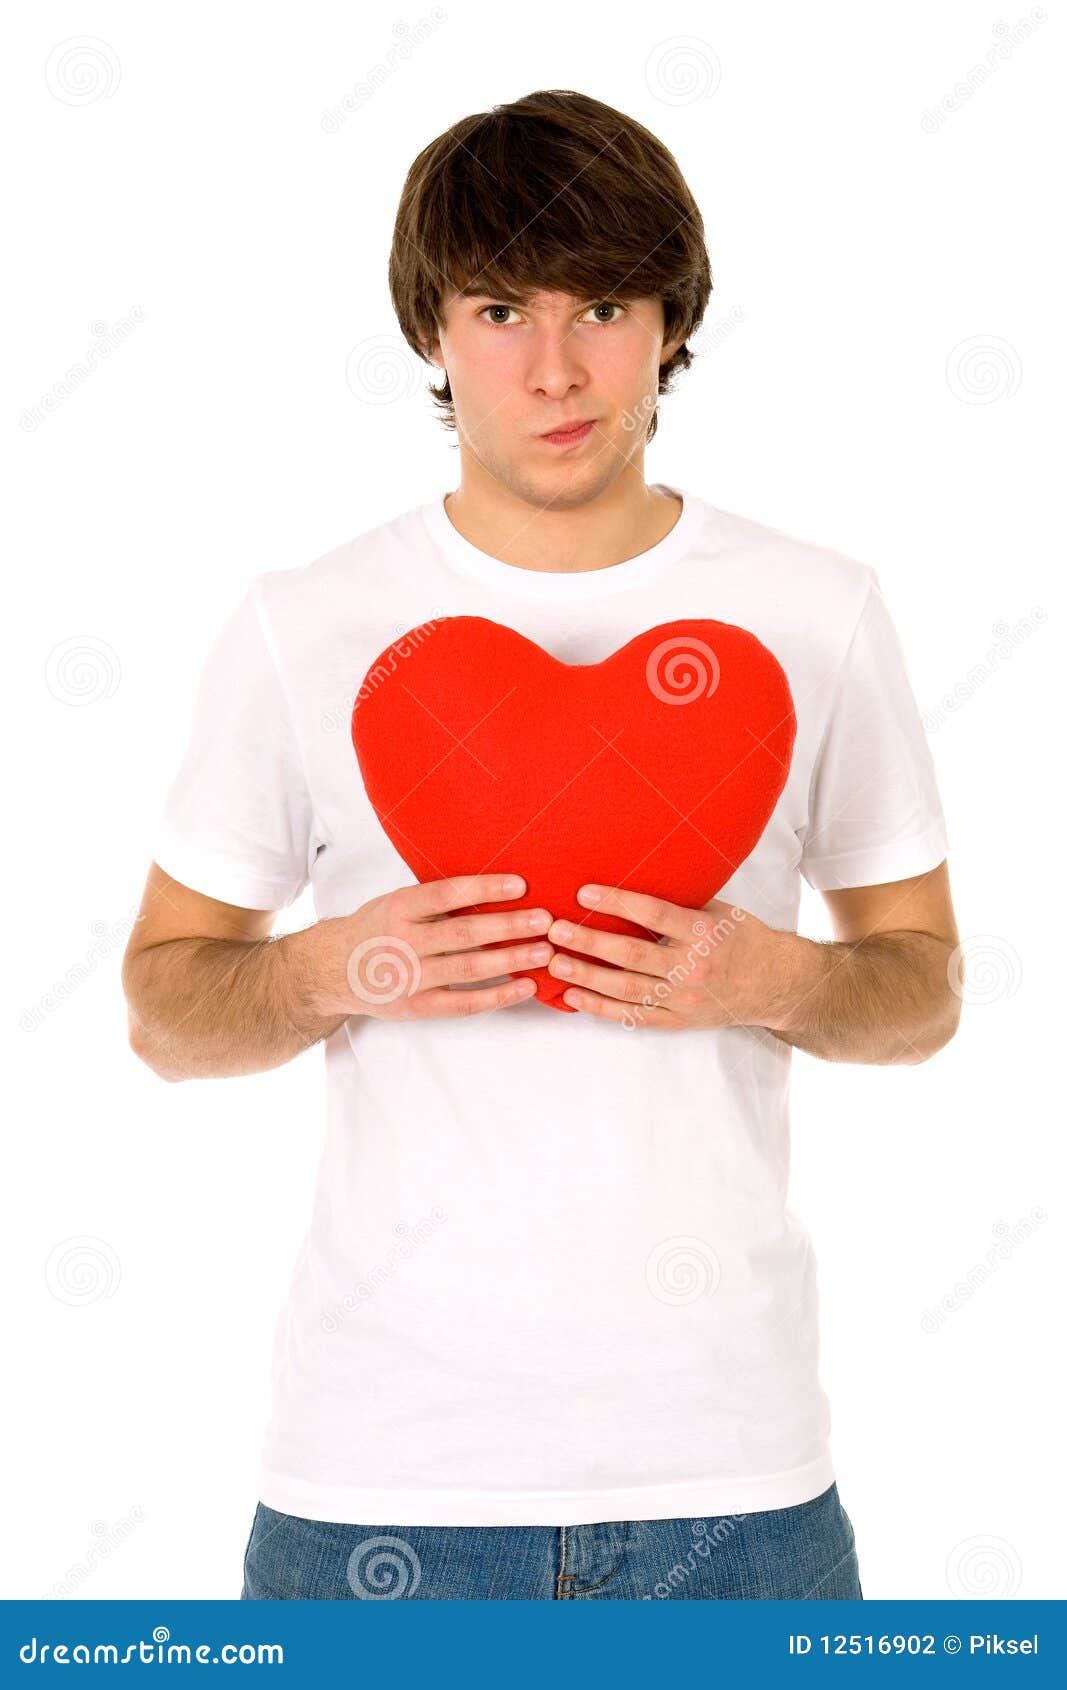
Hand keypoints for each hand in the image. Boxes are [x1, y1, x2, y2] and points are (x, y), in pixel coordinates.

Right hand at [308, 874, 555, 1020]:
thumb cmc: (374, 929)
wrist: (331, 971)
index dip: (484, 889)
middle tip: (546, 920)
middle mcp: (402, 941)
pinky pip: (464, 1004)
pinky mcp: (415, 1007)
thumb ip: (433, 900)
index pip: (446, 894)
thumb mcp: (394, 903)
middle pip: (464, 933)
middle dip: (509, 926)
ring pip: (469, 969)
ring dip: (511, 960)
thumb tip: (493, 888)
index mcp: (398, 907)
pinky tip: (524, 986)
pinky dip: (498, 996)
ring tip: (544, 951)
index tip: (520, 885)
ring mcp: (409, 977)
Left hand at [544, 883, 793, 1030]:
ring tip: (555, 963)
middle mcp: (693, 967)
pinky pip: (635, 1016)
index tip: (583, 893)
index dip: (616, 903)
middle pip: (631, 955)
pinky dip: (602, 1008)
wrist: (776, 984)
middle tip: (555, 931)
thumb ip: (680, 903)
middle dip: (588, 942)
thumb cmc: (744, 938)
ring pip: (627, 989)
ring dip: (587, 976)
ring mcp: (685, 998)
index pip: (652, 914)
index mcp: (704, 932)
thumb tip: (634, 877)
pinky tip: (575, 997)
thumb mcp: (720, 911)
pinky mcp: (680, 1020)